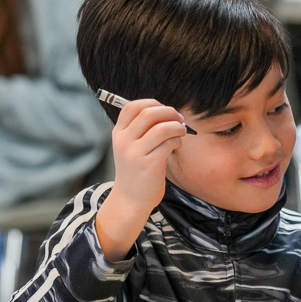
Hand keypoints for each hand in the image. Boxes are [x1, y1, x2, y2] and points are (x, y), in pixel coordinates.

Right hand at [95, 100, 186, 260]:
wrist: (131, 199)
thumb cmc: (137, 170)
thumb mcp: (131, 147)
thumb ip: (142, 129)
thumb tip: (167, 112)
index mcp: (119, 133)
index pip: (132, 106)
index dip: (152, 103)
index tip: (165, 110)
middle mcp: (124, 141)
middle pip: (149, 113)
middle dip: (169, 112)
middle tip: (179, 119)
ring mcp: (135, 153)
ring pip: (162, 128)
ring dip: (177, 126)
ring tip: (181, 132)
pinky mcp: (149, 164)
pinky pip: (169, 143)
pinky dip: (177, 141)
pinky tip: (177, 146)